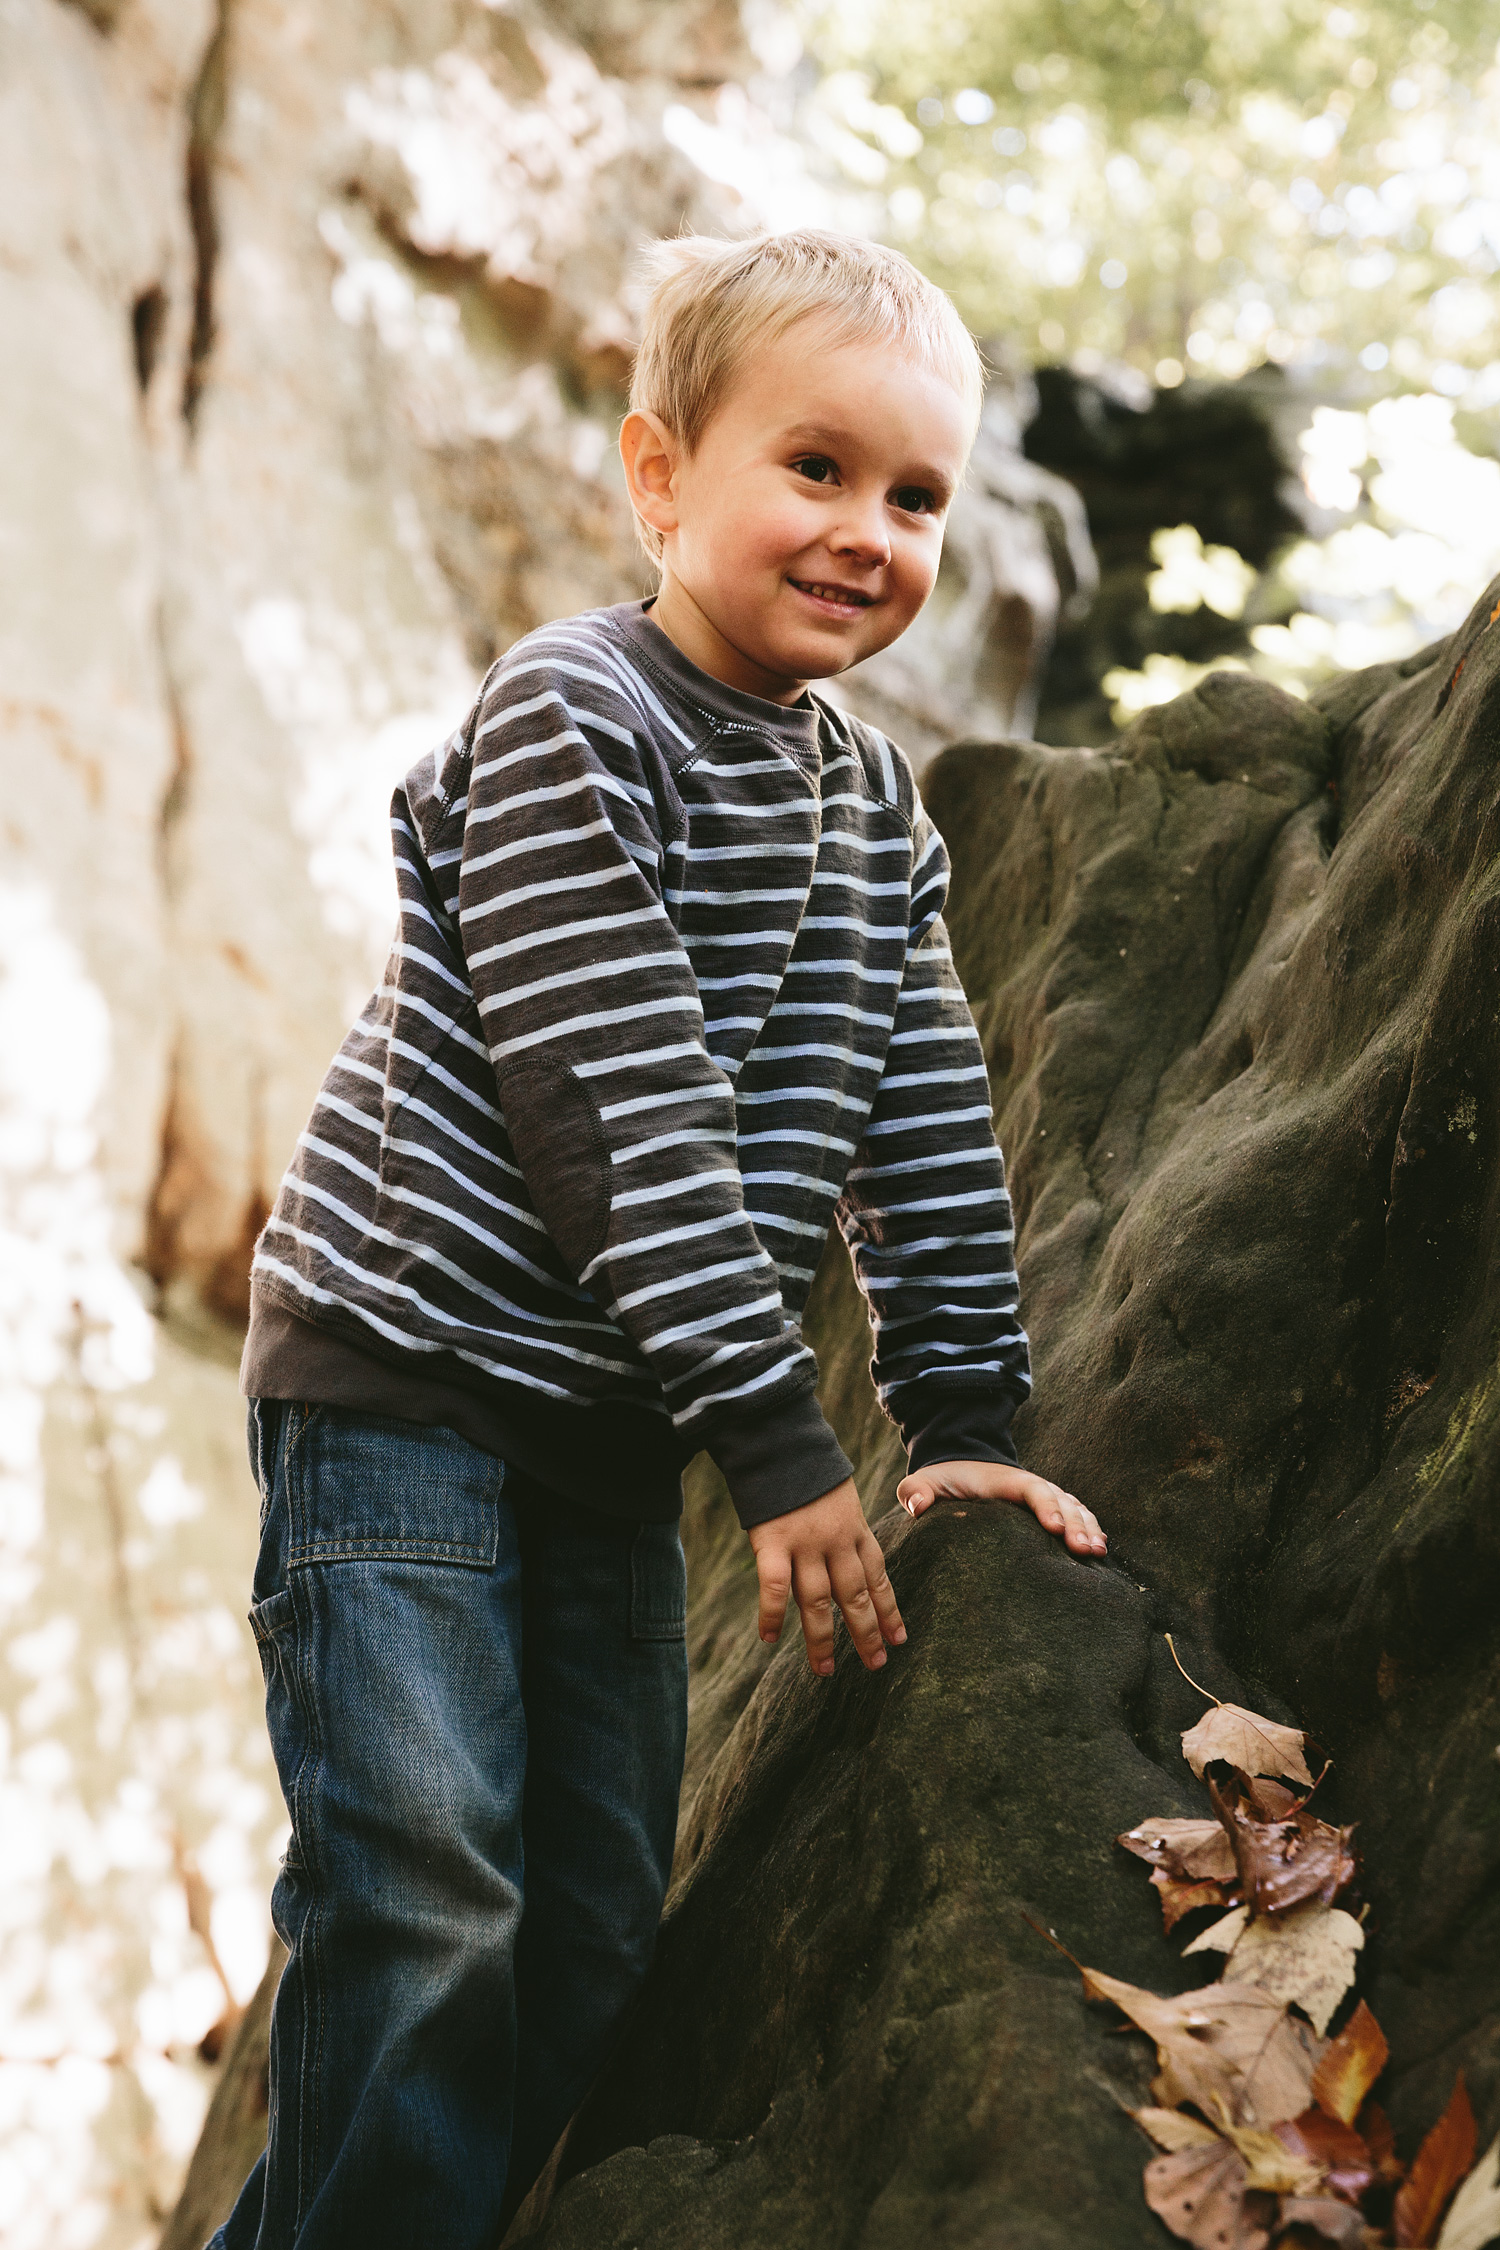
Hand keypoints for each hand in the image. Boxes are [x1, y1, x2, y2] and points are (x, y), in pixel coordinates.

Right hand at [748, 1479, 904, 1678]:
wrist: (781, 1436)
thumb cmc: (806, 1467)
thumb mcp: (839, 1495)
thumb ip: (844, 1528)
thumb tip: (843, 1558)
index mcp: (856, 1528)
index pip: (879, 1577)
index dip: (889, 1610)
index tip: (899, 1639)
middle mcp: (837, 1541)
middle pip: (857, 1596)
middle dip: (867, 1633)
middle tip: (876, 1665)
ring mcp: (806, 1543)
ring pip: (820, 1602)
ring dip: (823, 1640)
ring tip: (825, 1670)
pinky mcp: (773, 1542)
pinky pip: (776, 1588)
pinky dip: (773, 1615)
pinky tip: (770, 1638)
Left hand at [896, 1458, 1106, 1557]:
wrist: (961, 1467)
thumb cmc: (943, 1480)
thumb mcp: (923, 1481)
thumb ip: (916, 1490)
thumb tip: (917, 1505)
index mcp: (1004, 1480)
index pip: (1031, 1490)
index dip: (1045, 1506)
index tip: (1053, 1528)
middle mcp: (1031, 1486)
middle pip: (1061, 1501)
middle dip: (1076, 1523)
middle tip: (1085, 1550)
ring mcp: (1044, 1497)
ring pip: (1075, 1508)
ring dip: (1089, 1527)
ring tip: (1097, 1553)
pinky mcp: (1050, 1510)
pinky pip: (1077, 1516)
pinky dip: (1091, 1528)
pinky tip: (1100, 1551)